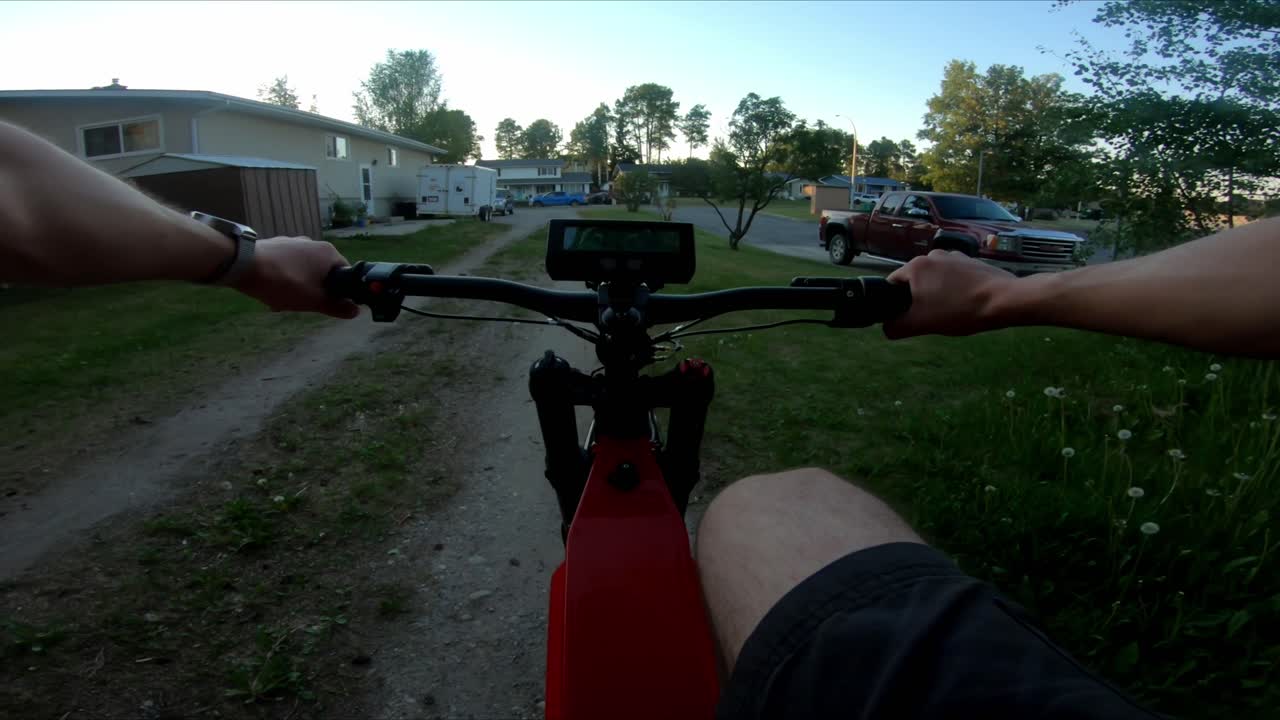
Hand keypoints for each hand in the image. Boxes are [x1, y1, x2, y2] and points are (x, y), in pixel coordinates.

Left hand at [232, 237, 359, 318]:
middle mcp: (313, 242)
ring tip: (282, 300)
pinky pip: (286, 265)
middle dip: (313, 291)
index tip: (327, 304)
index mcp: (328, 252)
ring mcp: (292, 242)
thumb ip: (336, 307)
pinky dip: (282, 278)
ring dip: (296, 287)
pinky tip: (271, 289)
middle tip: (302, 304)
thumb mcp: (314, 301)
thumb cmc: (284, 282)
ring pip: (302, 270)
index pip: (344, 274)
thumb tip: (355, 311)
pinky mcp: (274, 245)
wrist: (243, 264)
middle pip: (322, 273)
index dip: (339, 292)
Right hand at [883, 250, 1016, 338]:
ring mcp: (954, 256)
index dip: (895, 302)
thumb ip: (896, 327)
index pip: (892, 283)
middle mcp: (933, 255)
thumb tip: (887, 328)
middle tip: (932, 316)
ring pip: (935, 278)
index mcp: (916, 266)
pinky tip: (965, 302)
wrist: (1003, 300)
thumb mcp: (921, 324)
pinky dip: (955, 288)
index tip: (908, 316)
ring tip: (952, 310)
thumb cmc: (959, 310)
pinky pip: (954, 276)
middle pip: (915, 280)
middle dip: (919, 298)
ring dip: (937, 293)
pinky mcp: (972, 262)